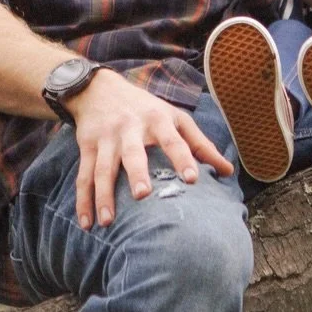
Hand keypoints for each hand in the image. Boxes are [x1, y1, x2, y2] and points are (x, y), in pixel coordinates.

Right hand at [66, 70, 233, 229]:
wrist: (100, 89)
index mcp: (157, 119)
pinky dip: (83, 200)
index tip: (192, 179)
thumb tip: (228, 172)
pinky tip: (87, 223)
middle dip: (137, 173)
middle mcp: (130, 128)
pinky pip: (83, 176)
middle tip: (142, 195)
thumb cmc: (147, 108)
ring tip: (108, 221)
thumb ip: (201, 144)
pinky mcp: (87, 147)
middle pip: (133, 153)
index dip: (183, 158)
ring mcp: (106, 139)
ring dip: (103, 195)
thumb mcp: (175, 118)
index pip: (173, 140)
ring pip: (102, 169)